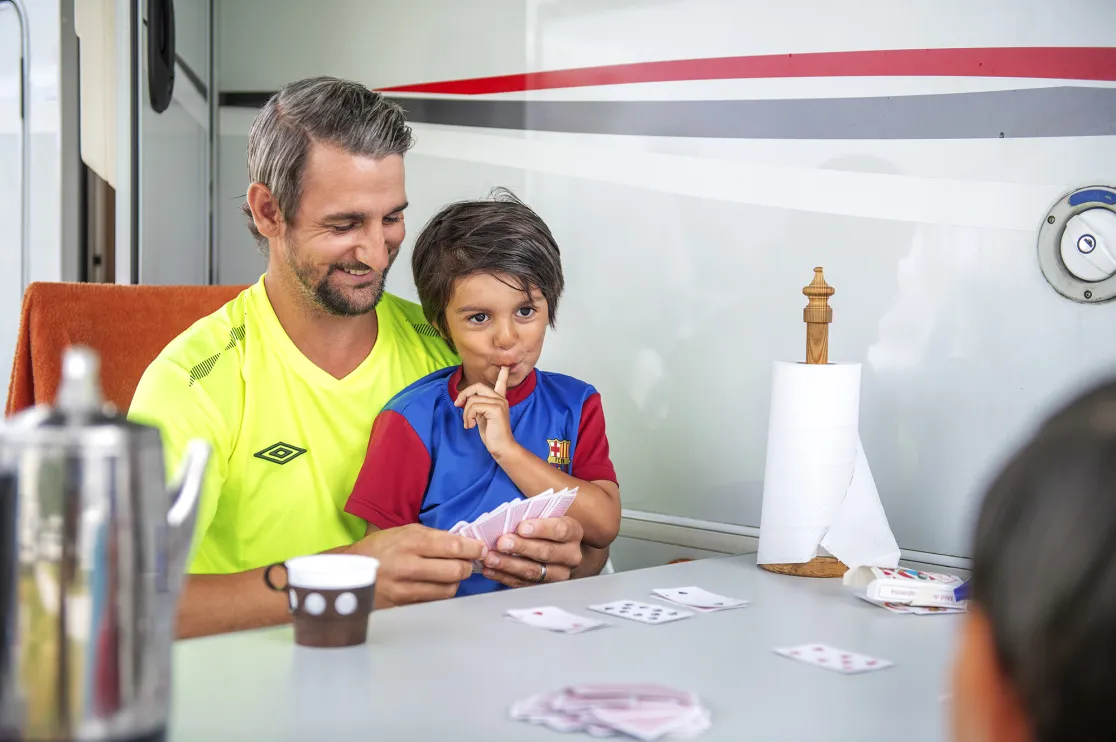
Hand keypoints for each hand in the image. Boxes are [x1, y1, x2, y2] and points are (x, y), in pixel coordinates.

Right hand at [346, 524, 485, 608]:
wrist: (349, 572)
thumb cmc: (379, 549)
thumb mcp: (404, 532)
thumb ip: (434, 536)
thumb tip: (463, 542)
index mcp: (411, 542)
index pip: (453, 547)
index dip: (473, 549)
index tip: (480, 549)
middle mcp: (409, 566)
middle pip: (456, 571)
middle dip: (466, 566)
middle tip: (466, 562)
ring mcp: (406, 589)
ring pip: (448, 590)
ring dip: (454, 581)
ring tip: (449, 573)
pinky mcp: (403, 605)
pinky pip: (434, 601)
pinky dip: (440, 593)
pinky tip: (435, 585)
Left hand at [455, 366, 515, 457]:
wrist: (501, 447)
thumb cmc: (492, 434)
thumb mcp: (482, 417)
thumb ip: (477, 406)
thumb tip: (466, 400)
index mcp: (499, 400)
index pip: (502, 383)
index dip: (503, 374)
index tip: (505, 365)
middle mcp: (501, 399)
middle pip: (477, 386)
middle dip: (464, 395)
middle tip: (457, 405)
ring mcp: (499, 403)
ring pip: (472, 399)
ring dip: (465, 413)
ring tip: (468, 423)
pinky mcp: (496, 409)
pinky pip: (474, 406)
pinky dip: (468, 416)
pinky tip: (471, 425)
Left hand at [480, 516, 583, 587]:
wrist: (561, 552)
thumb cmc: (548, 529)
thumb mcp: (548, 518)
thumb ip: (533, 518)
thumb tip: (508, 521)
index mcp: (573, 532)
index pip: (560, 530)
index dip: (540, 529)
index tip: (521, 527)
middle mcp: (570, 555)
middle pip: (546, 552)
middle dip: (521, 547)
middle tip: (501, 543)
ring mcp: (559, 574)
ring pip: (534, 572)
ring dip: (509, 565)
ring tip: (491, 558)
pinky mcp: (544, 587)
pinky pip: (523, 584)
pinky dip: (504, 577)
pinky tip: (491, 570)